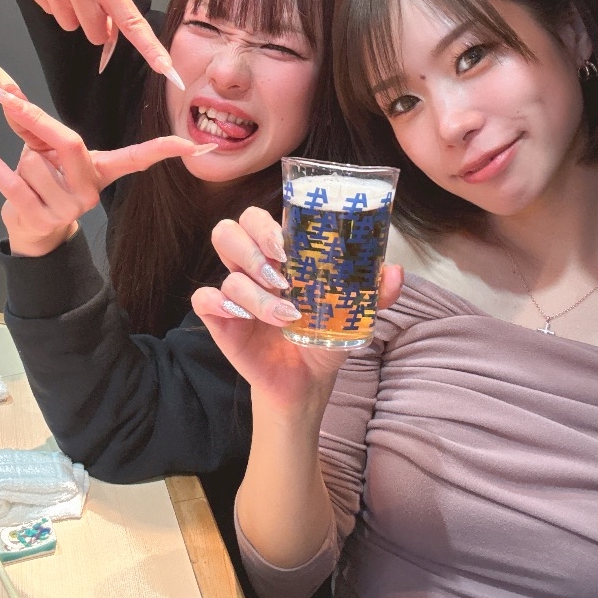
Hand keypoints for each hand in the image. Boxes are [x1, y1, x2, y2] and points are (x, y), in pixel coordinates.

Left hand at [0, 71, 213, 256]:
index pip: (139, 158)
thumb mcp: (41, 143)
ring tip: (25, 174)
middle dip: (38, 129)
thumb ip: (25, 111)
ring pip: (32, 162)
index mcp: (102, 170)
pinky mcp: (43, 220)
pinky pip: (13, 182)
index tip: (197, 146)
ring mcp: (70, 209)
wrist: (31, 227)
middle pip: (68, 143)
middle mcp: (92, 191)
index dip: (165, 150)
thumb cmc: (42, 178)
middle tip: (15, 111)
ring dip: (17, 160)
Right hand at [191, 207, 403, 417]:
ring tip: (285, 313)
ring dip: (255, 289)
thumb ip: (375, 291)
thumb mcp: (354, 313)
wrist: (308, 380)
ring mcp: (233, 292)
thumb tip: (394, 271)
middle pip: (230, 229)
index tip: (288, 243)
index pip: (260, 217)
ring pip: (225, 269)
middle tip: (282, 269)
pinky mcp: (219, 319)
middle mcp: (252, 266)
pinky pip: (203, 299)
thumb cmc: (325, 335)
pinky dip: (220, 304)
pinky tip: (244, 319)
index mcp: (280, 253)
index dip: (268, 221)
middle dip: (253, 245)